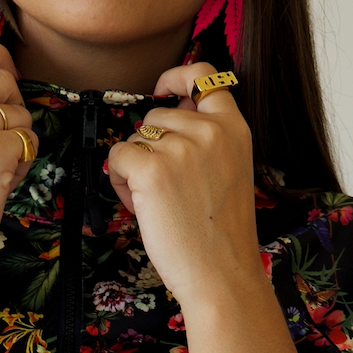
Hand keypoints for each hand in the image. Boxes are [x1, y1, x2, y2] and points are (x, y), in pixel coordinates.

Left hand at [104, 62, 265, 315]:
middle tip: (165, 187)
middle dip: (150, 146)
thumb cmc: (222, 235)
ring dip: (135, 167)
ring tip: (157, 202)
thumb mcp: (230, 172)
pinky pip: (118, 156)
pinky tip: (141, 206)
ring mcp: (180, 147)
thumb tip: (167, 115)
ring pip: (135, 137)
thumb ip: (207, 140)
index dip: (177, 77)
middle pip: (156, 114)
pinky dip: (119, 181)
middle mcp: (209, 130)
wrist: (222, 275)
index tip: (163, 88)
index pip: (205, 77)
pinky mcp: (151, 168)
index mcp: (235, 129)